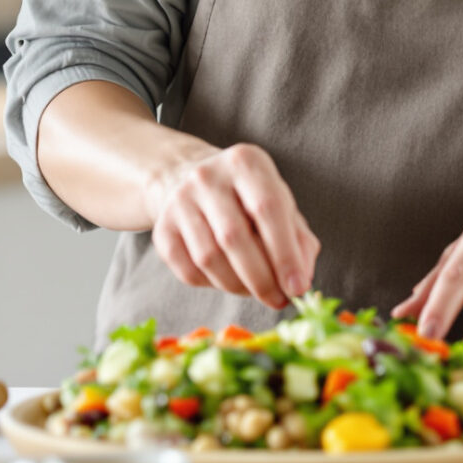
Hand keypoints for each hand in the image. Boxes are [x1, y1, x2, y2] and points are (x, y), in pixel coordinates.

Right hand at [143, 143, 319, 308]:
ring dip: (238, 286)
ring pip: (209, 258)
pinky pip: (189, 271)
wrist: (192, 181)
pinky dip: (214, 285)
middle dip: (261, 279)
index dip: (285, 253)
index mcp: (245, 163)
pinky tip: (229, 280)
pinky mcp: (162, 229)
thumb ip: (299, 239)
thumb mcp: (280, 203)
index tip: (297, 287)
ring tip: (256, 290)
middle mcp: (207, 177)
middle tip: (278, 300)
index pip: (268, 208)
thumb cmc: (248, 198)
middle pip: (234, 237)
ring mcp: (179, 202)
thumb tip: (300, 281)